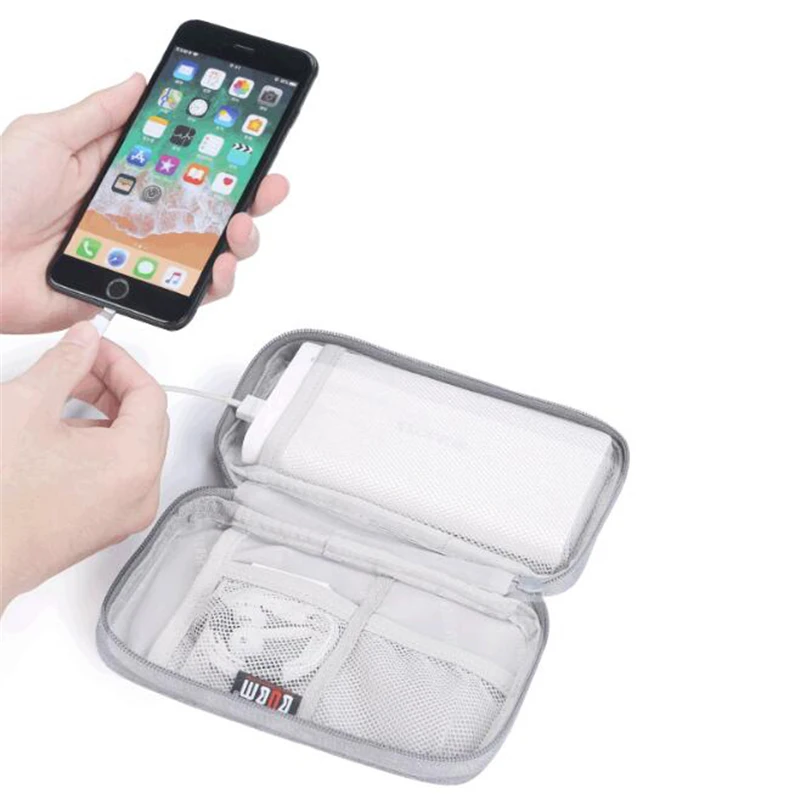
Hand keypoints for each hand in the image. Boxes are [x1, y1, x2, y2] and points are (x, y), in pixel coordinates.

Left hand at [0, 74, 289, 333]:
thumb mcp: (46, 138)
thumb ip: (99, 115)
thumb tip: (138, 83)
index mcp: (121, 175)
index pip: (185, 164)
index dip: (222, 157)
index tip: (252, 146)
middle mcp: (138, 215)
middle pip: (208, 208)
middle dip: (249, 197)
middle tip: (266, 187)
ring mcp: (143, 254)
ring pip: (209, 251)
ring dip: (238, 240)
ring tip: (241, 228)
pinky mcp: (140, 289)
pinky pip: (188, 292)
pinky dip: (213, 284)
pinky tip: (217, 268)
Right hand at [0, 322, 167, 612]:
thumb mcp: (27, 407)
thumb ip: (65, 362)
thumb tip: (85, 340)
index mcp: (135, 463)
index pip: (149, 394)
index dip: (120, 362)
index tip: (94, 347)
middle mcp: (140, 493)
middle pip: (145, 421)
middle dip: (111, 387)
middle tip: (76, 367)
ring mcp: (123, 515)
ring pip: (129, 448)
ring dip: (100, 416)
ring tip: (57, 400)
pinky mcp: (102, 527)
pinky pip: (114, 475)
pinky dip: (94, 448)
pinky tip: (54, 438)